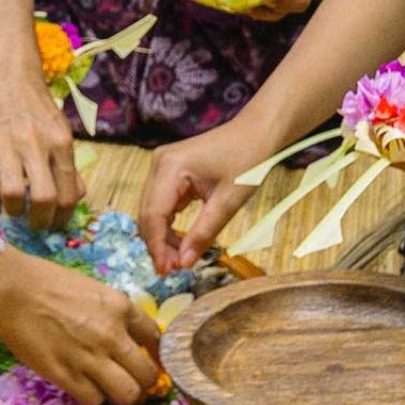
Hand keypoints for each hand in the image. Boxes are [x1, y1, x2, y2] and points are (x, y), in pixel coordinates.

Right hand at [0, 71, 83, 228]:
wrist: (10, 79)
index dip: (62, 218)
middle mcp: (36, 145)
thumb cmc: (39, 112)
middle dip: (39, 221)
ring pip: (11, 194)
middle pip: (43, 198)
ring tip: (13, 208)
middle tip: (34, 224)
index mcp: (61, 144)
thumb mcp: (62, 134)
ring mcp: (7, 144)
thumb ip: (68, 167)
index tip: (55, 225)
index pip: (68, 194)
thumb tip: (75, 198)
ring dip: (13, 210)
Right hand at [0, 246, 160, 404]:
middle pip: (146, 374)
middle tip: (134, 381)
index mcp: (122, 308)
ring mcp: (89, 357)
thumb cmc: (50, 283)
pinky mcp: (65, 375)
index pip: (156, 339)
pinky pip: (94, 400)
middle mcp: (112, 335)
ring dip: (122, 395)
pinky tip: (86, 387)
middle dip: (144, 381)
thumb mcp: (95, 290)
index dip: (156, 353)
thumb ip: (115, 314)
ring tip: (112, 389)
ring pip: (126, 394)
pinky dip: (94, 398)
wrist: (12, 290)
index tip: (151, 359)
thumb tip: (129, 337)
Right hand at [139, 122, 272, 274]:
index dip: (157, 246)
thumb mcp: (228, 202)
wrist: (256, 133)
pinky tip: (179, 242)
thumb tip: (185, 262)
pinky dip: (168, 224)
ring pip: (152, 210)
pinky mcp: (169, 171)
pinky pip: (161, 203)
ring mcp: (162, 165)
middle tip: (172, 271)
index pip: (153, 214)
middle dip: (158, 244)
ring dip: (162, 236)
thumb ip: (204, 233)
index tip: (166, 271)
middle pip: (147, 213)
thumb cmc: (247, 161)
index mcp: (171, 167)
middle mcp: (159, 163)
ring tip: (178, 260)